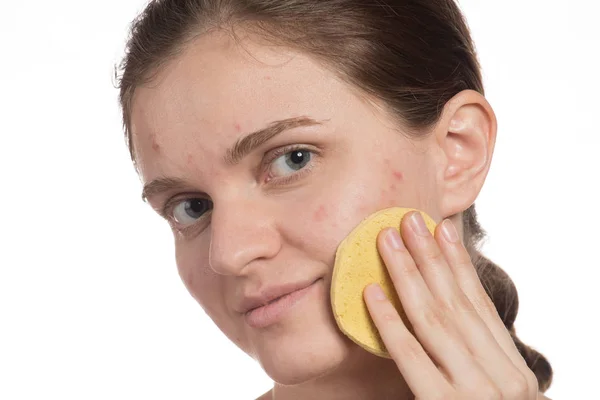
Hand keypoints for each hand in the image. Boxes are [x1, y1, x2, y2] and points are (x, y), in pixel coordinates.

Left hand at [363, 211, 539, 398]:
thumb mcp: (493, 390)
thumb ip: (475, 358)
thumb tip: (445, 308)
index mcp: (513, 368)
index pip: (480, 304)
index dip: (459, 263)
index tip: (441, 229)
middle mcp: (502, 377)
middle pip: (456, 303)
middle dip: (430, 256)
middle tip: (409, 220)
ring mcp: (475, 391)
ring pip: (433, 319)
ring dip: (406, 273)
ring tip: (387, 241)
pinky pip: (410, 354)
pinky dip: (389, 320)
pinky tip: (371, 293)